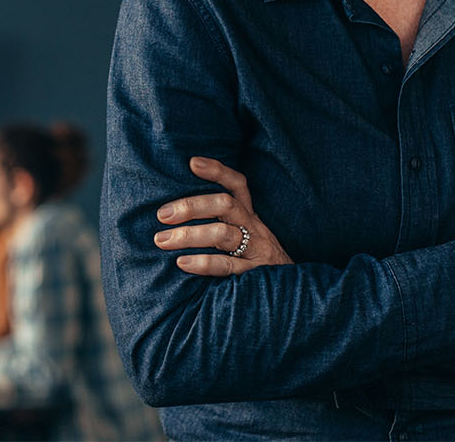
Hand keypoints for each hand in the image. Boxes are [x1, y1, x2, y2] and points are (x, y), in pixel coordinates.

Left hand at [155, 157, 292, 276]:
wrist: (293, 292)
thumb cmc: (256, 261)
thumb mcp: (245, 235)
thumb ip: (221, 222)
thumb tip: (176, 213)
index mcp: (249, 215)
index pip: (237, 185)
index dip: (217, 171)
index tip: (192, 163)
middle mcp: (254, 227)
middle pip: (225, 205)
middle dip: (192, 206)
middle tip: (162, 214)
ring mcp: (256, 249)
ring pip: (224, 234)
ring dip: (190, 235)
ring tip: (163, 240)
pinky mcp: (255, 273)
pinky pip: (228, 265)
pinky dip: (203, 263)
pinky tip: (182, 263)